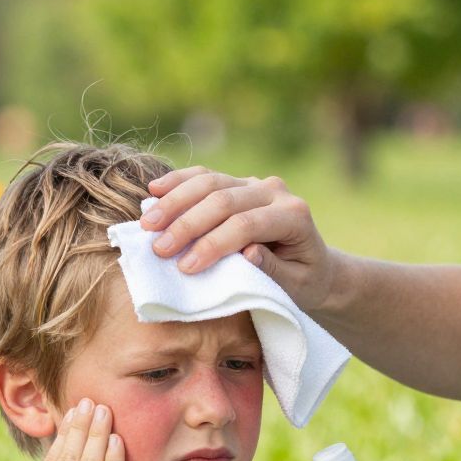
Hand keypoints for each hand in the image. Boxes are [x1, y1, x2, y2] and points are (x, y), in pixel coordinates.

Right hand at [138, 164, 338, 310]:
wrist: (312, 263)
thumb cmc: (302, 281)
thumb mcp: (295, 285)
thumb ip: (273, 270)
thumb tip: (247, 252)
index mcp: (293, 215)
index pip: (246, 224)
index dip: (213, 244)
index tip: (186, 267)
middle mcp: (274, 191)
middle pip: (224, 199)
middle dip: (188, 224)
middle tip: (158, 248)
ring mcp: (255, 183)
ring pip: (210, 181)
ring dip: (175, 202)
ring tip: (148, 224)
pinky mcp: (237, 182)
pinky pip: (204, 175)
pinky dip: (178, 182)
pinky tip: (154, 191)